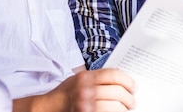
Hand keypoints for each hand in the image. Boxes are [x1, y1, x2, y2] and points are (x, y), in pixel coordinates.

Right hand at [13, 68, 135, 111]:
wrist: (49, 108)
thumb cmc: (65, 94)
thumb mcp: (78, 79)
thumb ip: (95, 78)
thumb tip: (119, 78)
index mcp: (85, 77)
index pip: (113, 74)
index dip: (127, 80)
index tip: (133, 86)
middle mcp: (86, 90)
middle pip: (118, 92)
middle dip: (129, 98)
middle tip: (132, 101)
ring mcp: (86, 105)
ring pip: (116, 107)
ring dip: (125, 109)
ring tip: (126, 109)